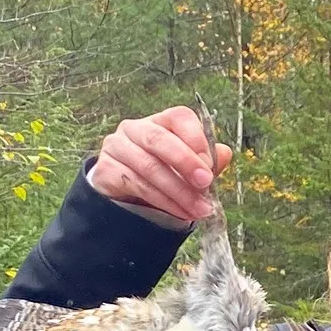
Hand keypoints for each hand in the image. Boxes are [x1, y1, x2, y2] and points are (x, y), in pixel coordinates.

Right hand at [88, 107, 232, 222]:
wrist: (125, 199)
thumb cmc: (163, 177)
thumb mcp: (188, 171)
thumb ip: (206, 162)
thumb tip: (225, 153)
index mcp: (160, 121)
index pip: (179, 117)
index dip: (196, 139)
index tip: (210, 165)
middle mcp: (135, 129)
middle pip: (160, 139)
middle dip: (186, 163)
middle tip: (205, 184)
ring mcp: (116, 147)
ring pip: (150, 167)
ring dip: (178, 191)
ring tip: (199, 210)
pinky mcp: (105, 170)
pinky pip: (136, 185)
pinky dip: (162, 201)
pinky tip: (179, 213)